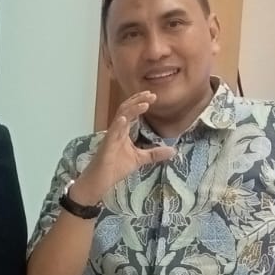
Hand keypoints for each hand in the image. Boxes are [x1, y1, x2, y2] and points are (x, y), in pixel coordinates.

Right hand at [67, 91, 174, 206]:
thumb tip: (174, 150)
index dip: (140, 102)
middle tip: (151, 94)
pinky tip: (123, 118)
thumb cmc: (116, 167)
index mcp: (123, 130)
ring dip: (132, 108)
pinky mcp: (107, 145)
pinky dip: (117, 124)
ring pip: (120, 116)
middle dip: (138, 100)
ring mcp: (111, 136)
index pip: (131, 111)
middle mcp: (117, 130)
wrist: (100, 180)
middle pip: (126, 108)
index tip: (153, 96)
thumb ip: (155, 154)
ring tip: (144, 103)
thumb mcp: (140, 159)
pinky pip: (111, 132)